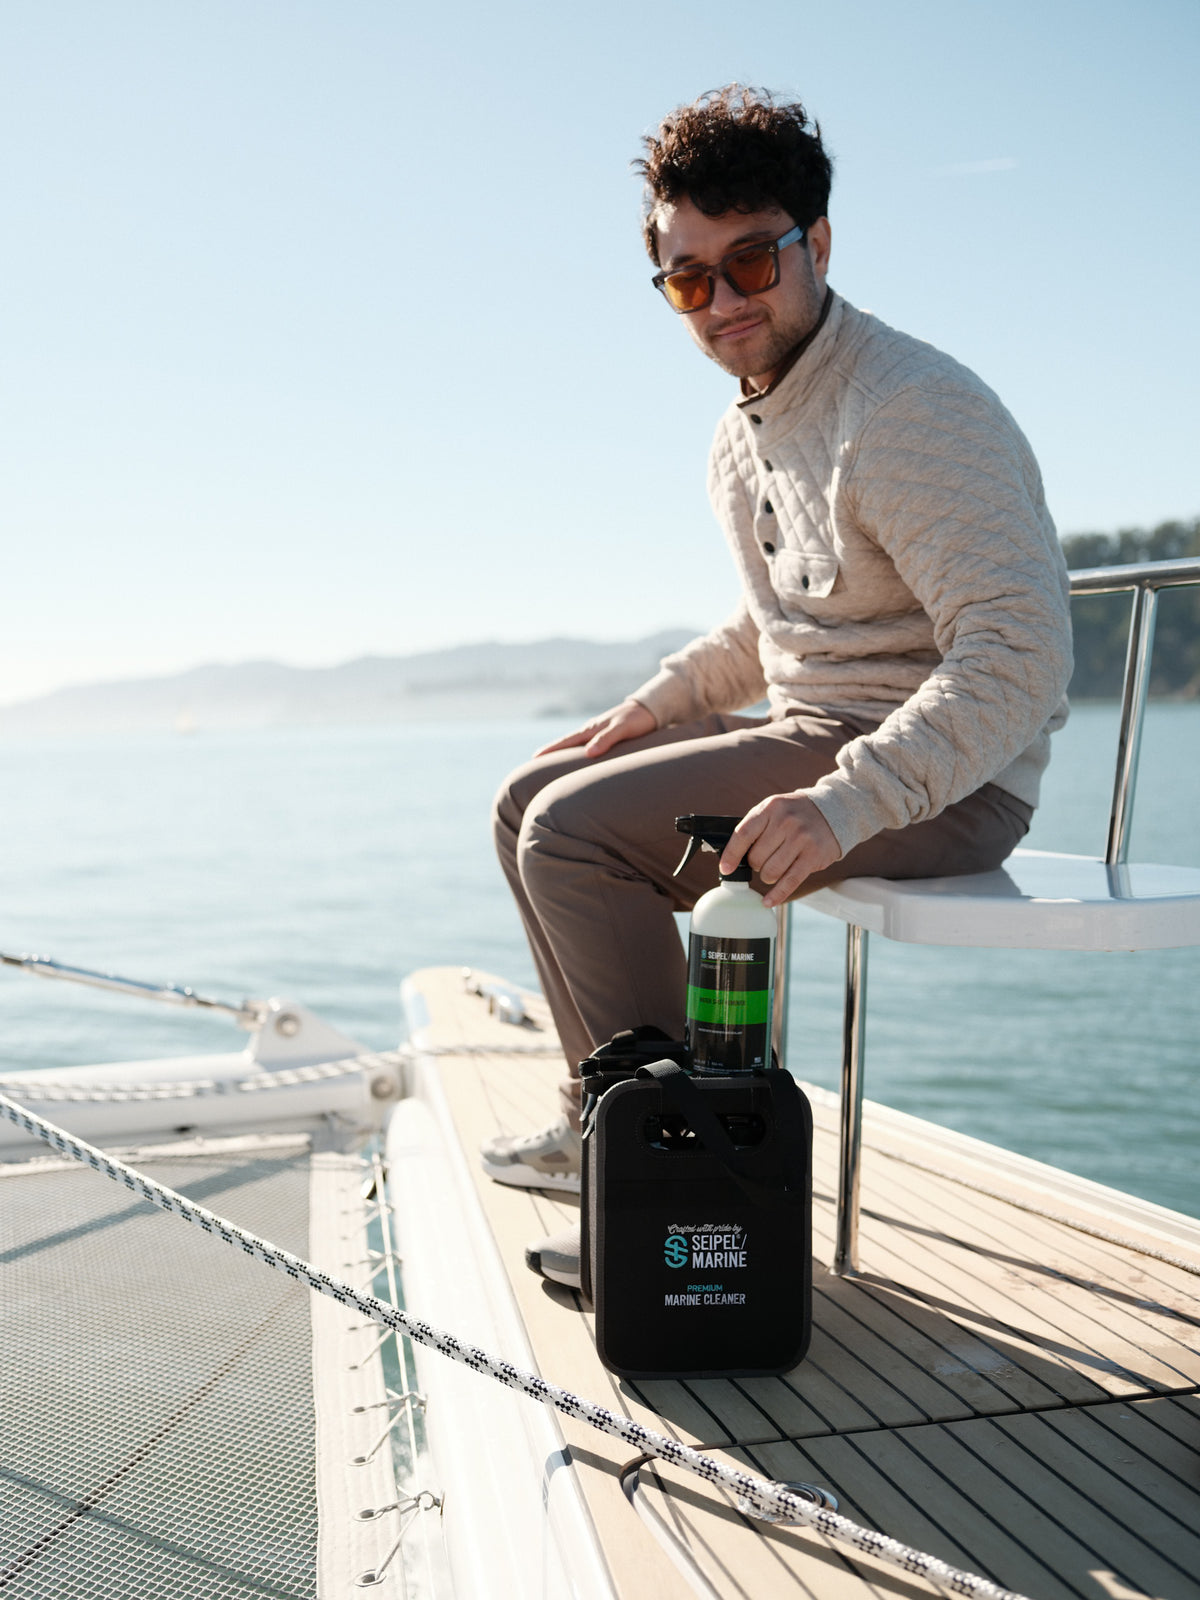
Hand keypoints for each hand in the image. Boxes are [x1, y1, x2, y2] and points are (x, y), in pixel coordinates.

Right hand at [533, 698, 656, 758]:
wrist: (650, 709)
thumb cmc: (637, 719)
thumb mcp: (623, 728)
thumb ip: (607, 739)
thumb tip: (588, 753)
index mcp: (592, 729)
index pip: (566, 741)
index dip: (550, 750)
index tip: (534, 758)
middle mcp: (591, 730)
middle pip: (566, 743)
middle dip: (551, 752)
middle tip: (534, 762)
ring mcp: (597, 732)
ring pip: (576, 744)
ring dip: (563, 752)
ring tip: (551, 763)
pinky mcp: (606, 735)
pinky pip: (587, 745)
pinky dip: (578, 751)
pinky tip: (578, 757)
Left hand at [719, 794, 841, 907]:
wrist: (833, 810)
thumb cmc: (795, 814)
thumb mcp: (774, 809)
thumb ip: (754, 828)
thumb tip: (731, 857)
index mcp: (770, 808)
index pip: (743, 834)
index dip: (731, 855)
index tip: (725, 869)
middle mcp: (786, 822)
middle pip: (756, 857)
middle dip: (755, 864)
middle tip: (763, 859)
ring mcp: (801, 839)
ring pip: (770, 871)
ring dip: (767, 876)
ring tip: (773, 869)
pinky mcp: (813, 856)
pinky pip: (789, 881)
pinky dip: (777, 895)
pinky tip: (768, 901)